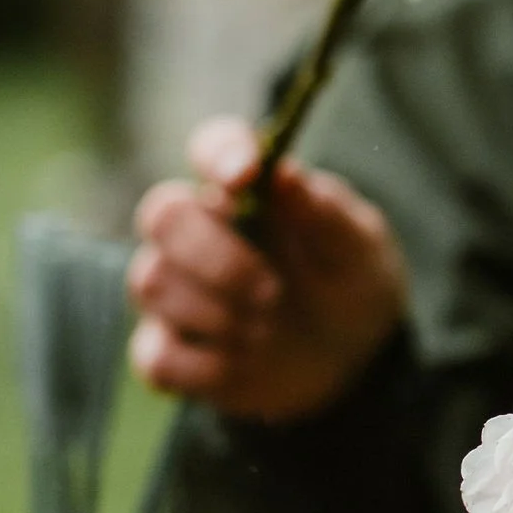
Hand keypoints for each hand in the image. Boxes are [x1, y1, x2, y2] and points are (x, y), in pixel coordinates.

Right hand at [127, 116, 407, 423]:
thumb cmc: (352, 285)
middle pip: (161, 215)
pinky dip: (205, 365)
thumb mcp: (361, 251)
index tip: (245, 175)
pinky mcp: (168, 351)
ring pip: (152, 281)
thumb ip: (326, 214)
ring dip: (216, 311)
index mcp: (247, 193)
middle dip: (213, 255)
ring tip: (270, 329)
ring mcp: (176, 291)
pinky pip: (156, 355)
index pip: (213, 147)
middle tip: (273, 291)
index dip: (220, 154)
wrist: (354, 362)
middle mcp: (199, 232)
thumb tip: (285, 174)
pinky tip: (246, 362)